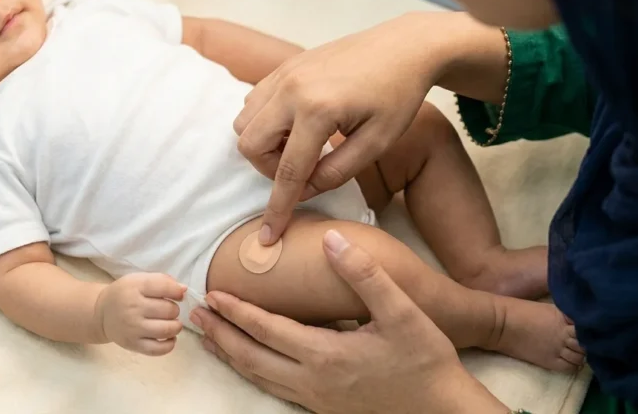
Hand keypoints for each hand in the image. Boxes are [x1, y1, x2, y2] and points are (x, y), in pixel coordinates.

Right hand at [95, 273, 186, 355]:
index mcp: (135, 287)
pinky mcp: (133, 344)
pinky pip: (158, 349)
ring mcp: (133, 328)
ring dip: (176, 326)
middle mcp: (133, 307)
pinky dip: (170, 344)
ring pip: (167, 330)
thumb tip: (183, 290)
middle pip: (169, 310)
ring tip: (172, 323)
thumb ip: (162, 281)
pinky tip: (169, 338)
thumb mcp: (139, 280)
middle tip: (169, 310)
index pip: (165, 287)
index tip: (178, 295)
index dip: (178, 292)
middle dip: (174, 310)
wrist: (102, 312)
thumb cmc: (125, 293)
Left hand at [191, 231, 508, 413]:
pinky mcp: (323, 408)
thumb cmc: (426, 361)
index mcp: (326, 355)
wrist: (443, 412)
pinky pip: (275, 388)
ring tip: (209, 338)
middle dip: (220, 335)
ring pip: (259, 377)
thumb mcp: (401, 312)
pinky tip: (249, 362)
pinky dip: (252, 371)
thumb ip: (364, 274)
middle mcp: (312, 381)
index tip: (211, 294)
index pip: (267, 329)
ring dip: (230, 355)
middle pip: (251, 357)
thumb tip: (332, 240)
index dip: (236, 312)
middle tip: (194, 316)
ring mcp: (316, 398)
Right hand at [236, 15, 451, 243]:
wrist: (404, 46)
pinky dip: (264, 121)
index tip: (269, 237)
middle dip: (268, 169)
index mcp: (318, 110)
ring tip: (300, 145)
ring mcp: (284, 73)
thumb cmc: (399, 95)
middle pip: (249, 145)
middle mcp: (291, 89)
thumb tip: (303, 192)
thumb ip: (337, 172)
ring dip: (263, 144)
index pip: (286, 171)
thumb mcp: (378, 143)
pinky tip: (297, 124)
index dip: (277, 208)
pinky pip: (254, 101)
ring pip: (244, 121)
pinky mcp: (284, 66)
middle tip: (303, 170)